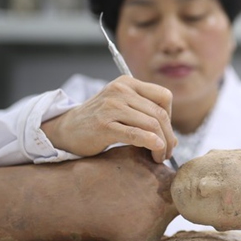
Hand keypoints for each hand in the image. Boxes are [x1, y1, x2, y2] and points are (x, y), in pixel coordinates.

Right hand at [41, 76, 177, 162]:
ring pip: (151, 124)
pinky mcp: (104, 125)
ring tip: (160, 157)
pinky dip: (151, 144)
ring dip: (163, 144)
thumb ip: (145, 115)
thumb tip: (174, 140)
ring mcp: (111, 106)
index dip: (171, 117)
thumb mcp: (122, 108)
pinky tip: (155, 152)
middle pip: (159, 113)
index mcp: (127, 83)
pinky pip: (136, 134)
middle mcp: (120, 90)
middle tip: (168, 152)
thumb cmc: (99, 121)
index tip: (166, 134)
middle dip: (169, 136)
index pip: (164, 96)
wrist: (66, 129)